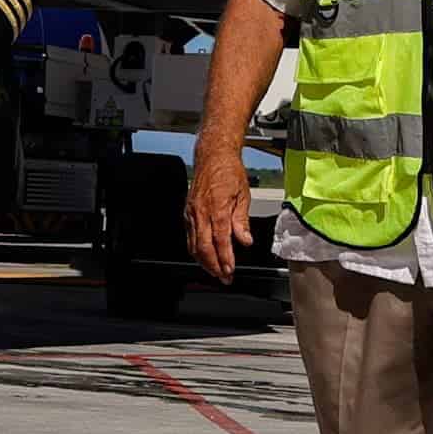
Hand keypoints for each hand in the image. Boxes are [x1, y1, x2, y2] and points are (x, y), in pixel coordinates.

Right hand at [186, 136, 253, 282]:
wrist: (213, 156)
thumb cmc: (229, 171)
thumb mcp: (243, 195)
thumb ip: (242, 221)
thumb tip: (245, 240)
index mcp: (217, 208)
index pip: (220, 241)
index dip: (225, 259)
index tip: (230, 271)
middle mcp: (201, 212)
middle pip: (204, 247)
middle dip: (214, 266)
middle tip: (224, 277)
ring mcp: (192, 213)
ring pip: (193, 244)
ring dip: (204, 261)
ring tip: (214, 271)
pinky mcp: (187, 212)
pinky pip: (190, 236)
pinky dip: (196, 249)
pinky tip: (204, 255)